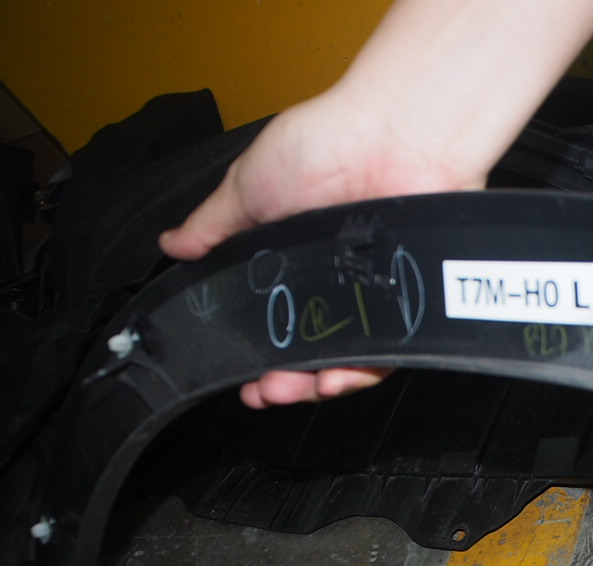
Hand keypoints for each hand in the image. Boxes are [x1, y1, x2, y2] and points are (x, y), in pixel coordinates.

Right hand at [160, 91, 477, 406]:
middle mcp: (335, 280)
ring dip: (319, 383)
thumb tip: (174, 244)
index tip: (238, 372)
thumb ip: (214, 224)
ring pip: (348, 357)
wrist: (393, 134)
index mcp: (295, 259)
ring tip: (294, 388)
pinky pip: (388, 349)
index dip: (256, 352)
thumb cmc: (328, 143)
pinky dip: (363, 369)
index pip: (273, 322)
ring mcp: (371, 292)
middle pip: (310, 350)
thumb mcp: (249, 186)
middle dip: (285, 380)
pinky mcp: (405, 299)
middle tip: (264, 390)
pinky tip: (339, 376)